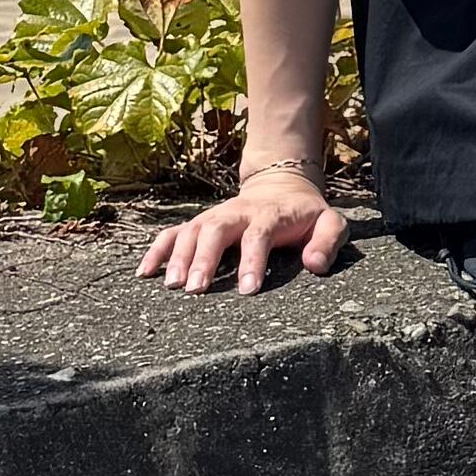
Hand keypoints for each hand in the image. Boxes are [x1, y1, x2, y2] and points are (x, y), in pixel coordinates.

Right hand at [138, 170, 352, 293]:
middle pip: (216, 229)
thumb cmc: (306, 215)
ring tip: (171, 285)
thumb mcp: (331, 223)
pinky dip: (157, 250)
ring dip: (178, 256)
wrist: (282, 186)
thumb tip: (314, 265)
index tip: (248, 290)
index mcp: (270, 214)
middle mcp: (237, 212)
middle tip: (196, 290)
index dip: (252, 261)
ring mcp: (215, 216)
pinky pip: (173, 233)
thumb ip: (328, 242)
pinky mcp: (200, 222)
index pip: (258, 235)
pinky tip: (144, 273)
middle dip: (204, 259)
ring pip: (191, 231)